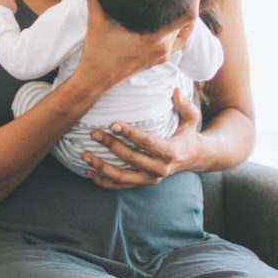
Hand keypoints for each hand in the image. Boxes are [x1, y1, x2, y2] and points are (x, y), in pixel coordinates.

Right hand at [75, 0, 177, 93]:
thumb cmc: (96, 51)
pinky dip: (182, 30)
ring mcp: (163, 55)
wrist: (96, 79)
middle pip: (187, 21)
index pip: (187, 17)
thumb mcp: (95, 21)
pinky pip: (180, 42)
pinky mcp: (160, 59)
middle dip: (187, 3)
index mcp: (153, 38)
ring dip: (185, 16)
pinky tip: (179, 18)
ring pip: (185, 32)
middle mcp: (163, 47)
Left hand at [81, 86, 215, 189]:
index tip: (113, 124)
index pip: (147, 143)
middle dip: (111, 146)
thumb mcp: (192, 119)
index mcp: (172, 152)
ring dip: (101, 167)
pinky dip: (103, 181)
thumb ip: (185, 105)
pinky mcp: (142, 183)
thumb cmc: (188, 135)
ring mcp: (150, 179)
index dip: (129, 134)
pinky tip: (88, 172)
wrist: (193, 159)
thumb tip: (175, 90)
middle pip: (131, 159)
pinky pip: (119, 186)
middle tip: (93, 133)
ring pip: (122, 177)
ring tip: (84, 155)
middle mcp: (160, 169)